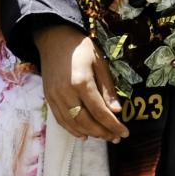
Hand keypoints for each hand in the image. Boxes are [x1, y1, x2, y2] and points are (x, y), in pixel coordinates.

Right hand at [34, 25, 126, 141]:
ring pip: (73, 124)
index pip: (100, 111)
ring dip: (90, 134)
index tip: (125, 133)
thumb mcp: (100, 63)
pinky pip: (61, 120)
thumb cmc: (81, 48)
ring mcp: (55, 97)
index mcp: (82, 83)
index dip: (114, 125)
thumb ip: (107, 88)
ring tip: (104, 136)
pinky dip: (73, 130)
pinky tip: (84, 134)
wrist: (54, 39)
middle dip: (103, 133)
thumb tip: (117, 111)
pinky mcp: (49, 99)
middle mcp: (66, 93)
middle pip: (86, 122)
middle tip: (116, 137)